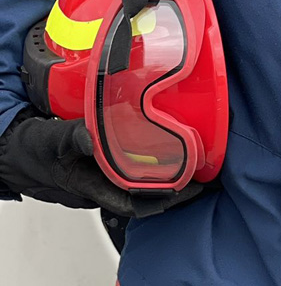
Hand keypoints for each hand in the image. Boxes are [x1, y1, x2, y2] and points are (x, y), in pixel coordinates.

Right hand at [0, 108, 203, 217]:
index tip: (192, 189)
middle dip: (174, 189)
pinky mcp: (99, 167)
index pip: (135, 202)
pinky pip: (128, 170)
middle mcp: (99, 186)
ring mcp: (100, 178)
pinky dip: (148, 164)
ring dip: (163, 176)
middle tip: (203, 175)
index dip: (165, 199)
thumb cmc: (32, 151)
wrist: (15, 153)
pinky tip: (162, 150)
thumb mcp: (51, 140)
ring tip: (192, 163)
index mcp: (91, 186)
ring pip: (137, 184)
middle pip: (143, 196)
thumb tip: (90, 137)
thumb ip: (71, 138)